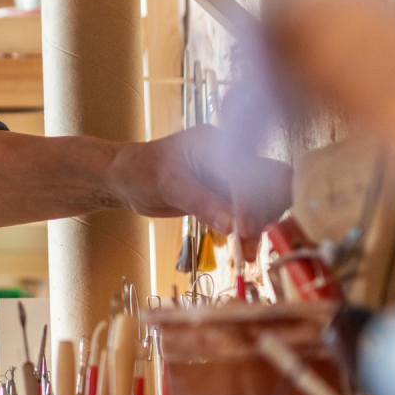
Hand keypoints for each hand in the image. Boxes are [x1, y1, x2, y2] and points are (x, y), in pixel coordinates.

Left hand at [106, 125, 292, 250]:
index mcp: (216, 142)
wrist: (126, 177)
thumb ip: (201, 203)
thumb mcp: (168, 184)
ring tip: (245, 252)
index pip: (246, 171)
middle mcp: (230, 156)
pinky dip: (251, 230)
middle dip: (263, 213)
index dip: (249, 200)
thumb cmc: (140, 170)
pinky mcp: (227, 195)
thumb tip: (233, 226)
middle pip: (268, 182)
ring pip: (264, 199)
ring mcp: (230, 177)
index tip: (244, 230)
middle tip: (248, 242)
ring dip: (261, 225)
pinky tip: (243, 249)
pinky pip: (250, 212)